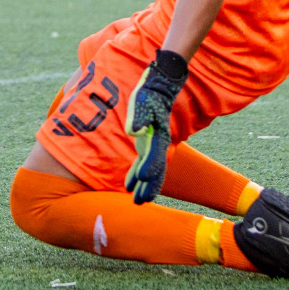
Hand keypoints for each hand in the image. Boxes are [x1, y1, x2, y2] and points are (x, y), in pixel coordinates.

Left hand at [123, 50, 187, 204]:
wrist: (159, 86)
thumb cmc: (149, 94)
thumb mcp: (143, 102)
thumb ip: (139, 117)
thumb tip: (133, 131)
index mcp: (159, 135)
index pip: (155, 156)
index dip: (149, 168)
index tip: (141, 179)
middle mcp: (158, 143)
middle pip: (156, 170)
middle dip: (149, 186)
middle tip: (141, 202)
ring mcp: (153, 144)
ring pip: (150, 169)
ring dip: (144, 185)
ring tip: (137, 201)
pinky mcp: (146, 142)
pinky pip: (142, 162)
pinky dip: (137, 174)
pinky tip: (129, 184)